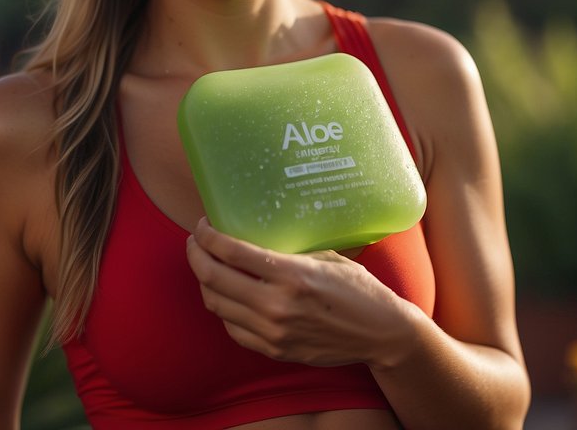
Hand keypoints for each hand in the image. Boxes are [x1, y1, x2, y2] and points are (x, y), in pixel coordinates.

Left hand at [185, 218, 417, 367]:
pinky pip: (232, 328)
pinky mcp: (274, 350)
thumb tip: (251, 236)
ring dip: (204, 281)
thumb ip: (286, 253)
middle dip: (196, 255)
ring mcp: (273, 332)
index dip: (207, 236)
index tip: (203, 226)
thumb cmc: (358, 289)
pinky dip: (224, 308)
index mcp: (291, 275)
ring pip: (216, 304)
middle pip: (213, 278)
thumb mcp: (325, 258)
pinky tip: (229, 294)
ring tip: (207, 265)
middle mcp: (277, 305)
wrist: (381, 333)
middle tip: (196, 243)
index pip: (231, 252)